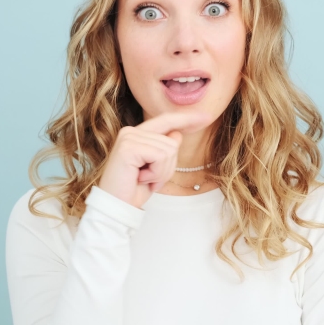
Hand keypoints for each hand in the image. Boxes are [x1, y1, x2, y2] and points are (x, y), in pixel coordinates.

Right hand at [98, 112, 212, 208]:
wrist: (116, 207)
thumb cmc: (133, 190)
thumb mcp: (157, 169)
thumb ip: (165, 149)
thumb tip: (177, 133)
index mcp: (137, 134)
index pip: (166, 120)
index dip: (187, 119)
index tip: (207, 117)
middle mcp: (131, 131)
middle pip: (172, 141)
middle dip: (167, 167)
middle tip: (148, 179)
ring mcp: (129, 137)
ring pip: (169, 149)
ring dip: (161, 172)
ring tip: (143, 179)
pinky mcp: (128, 147)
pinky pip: (160, 156)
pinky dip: (156, 173)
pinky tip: (140, 179)